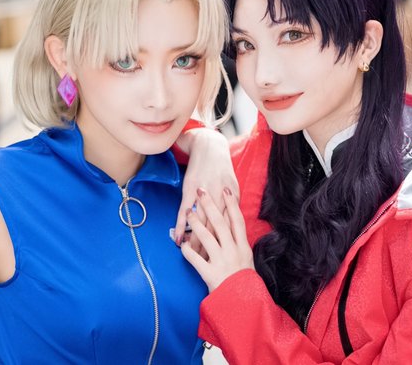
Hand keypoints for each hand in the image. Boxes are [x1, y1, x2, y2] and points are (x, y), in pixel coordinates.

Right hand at [174, 128, 238, 246]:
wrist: (209, 147)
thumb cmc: (221, 168)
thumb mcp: (232, 185)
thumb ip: (232, 203)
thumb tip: (233, 221)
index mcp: (231, 197)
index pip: (229, 226)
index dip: (226, 242)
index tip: (225, 256)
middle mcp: (219, 197)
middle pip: (215, 228)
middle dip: (211, 246)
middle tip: (208, 263)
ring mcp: (203, 194)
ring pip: (200, 223)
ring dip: (195, 241)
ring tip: (192, 256)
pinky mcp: (190, 190)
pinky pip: (185, 212)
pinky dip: (181, 226)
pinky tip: (178, 239)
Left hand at [181, 187, 253, 292]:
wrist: (242, 303)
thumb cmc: (243, 280)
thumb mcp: (246, 258)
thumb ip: (238, 241)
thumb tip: (231, 223)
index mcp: (243, 246)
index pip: (237, 220)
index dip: (232, 204)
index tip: (226, 189)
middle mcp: (233, 251)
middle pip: (220, 223)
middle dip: (210, 205)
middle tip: (202, 191)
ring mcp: (222, 262)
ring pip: (207, 237)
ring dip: (196, 223)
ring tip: (189, 212)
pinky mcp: (210, 273)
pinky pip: (195, 259)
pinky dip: (187, 250)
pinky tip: (182, 243)